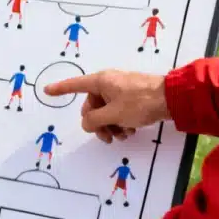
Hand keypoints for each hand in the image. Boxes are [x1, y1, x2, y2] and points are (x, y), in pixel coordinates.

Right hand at [43, 70, 168, 143]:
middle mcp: (108, 83)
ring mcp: (121, 89)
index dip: (60, 89)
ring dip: (112, 125)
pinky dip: (122, 121)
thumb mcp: (114, 114)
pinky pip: (119, 110)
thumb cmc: (139, 103)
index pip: (74, 85)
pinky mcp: (132, 96)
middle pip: (92, 105)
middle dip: (98, 123)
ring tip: (124, 135)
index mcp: (100, 81)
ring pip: (107, 110)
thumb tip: (86, 123)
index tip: (46, 90)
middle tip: (108, 137)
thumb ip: (94, 120)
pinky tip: (132, 130)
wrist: (172, 98)